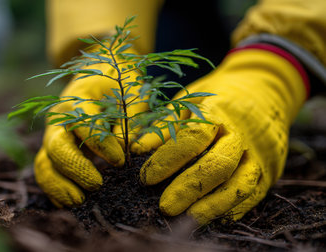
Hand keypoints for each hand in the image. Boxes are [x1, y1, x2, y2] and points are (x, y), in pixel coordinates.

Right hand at [34, 49, 147, 206]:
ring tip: (79, 203)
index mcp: (78, 99)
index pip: (83, 124)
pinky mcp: (54, 150)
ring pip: (45, 163)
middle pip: (57, 147)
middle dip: (75, 169)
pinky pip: (47, 171)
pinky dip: (54, 189)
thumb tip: (128, 149)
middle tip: (97, 186)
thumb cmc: (119, 82)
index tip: (120, 160)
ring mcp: (54, 135)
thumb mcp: (131, 92)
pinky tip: (69, 203)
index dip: (101, 144)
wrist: (98, 71)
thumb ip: (130, 119)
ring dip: (59, 185)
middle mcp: (59, 118)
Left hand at [133, 45, 307, 223]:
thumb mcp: (187, 101)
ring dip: (213, 206)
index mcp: (218, 110)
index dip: (168, 160)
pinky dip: (232, 209)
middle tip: (165, 207)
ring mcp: (260, 152)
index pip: (193, 138)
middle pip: (218, 164)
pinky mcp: (271, 168)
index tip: (146, 179)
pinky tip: (210, 218)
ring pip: (240, 184)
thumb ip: (163, 126)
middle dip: (190, 188)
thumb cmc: (216, 96)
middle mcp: (242, 132)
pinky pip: (253, 193)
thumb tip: (135, 149)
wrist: (264, 87)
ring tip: (188, 220)